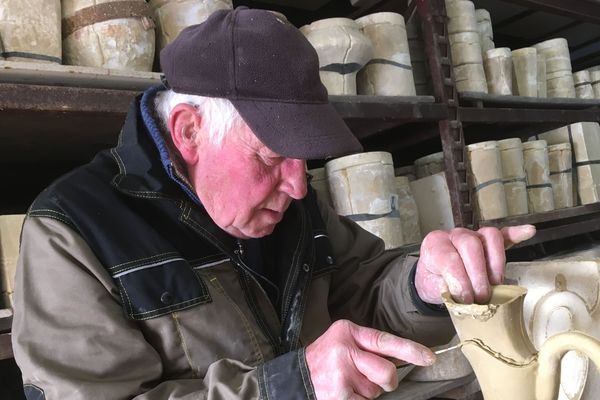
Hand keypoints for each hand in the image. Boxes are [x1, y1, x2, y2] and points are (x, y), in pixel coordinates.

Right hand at [305, 319, 434, 399]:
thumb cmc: (325, 358)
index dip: (410, 350)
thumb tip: (400, 359)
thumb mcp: (343, 339)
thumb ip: (368, 345)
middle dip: (386, 381)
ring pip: (376, 391)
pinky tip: (344, 393)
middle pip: (386, 373)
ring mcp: (342, 375)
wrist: (296, 377)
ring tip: (348, 383)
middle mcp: (345, 351)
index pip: (385, 341)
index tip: (429, 357)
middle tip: (372, 378)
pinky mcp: (340, 396)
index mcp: (348, 333)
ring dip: (367, 391)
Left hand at [415, 225, 535, 304]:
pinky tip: (528, 232)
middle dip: (479, 274)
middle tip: (482, 297)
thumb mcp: (431, 288)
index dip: (460, 280)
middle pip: (471, 244)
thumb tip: (463, 293)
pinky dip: (516, 233)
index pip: (449, 258)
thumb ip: (444, 289)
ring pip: (490, 237)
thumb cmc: (433, 281)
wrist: (433, 275)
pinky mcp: (488, 241)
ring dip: (497, 263)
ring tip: (496, 285)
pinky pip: (504, 234)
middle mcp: (454, 236)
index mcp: (435, 245)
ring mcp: (474, 236)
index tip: (466, 300)